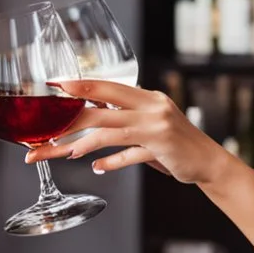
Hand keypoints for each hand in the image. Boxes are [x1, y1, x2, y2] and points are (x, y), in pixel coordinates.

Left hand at [25, 79, 227, 184]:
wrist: (209, 161)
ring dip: (83, 143)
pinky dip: (111, 163)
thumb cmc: (175, 143)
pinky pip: (129, 155)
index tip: (54, 86)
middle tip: (44, 130)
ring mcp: (157, 127)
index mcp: (147, 96)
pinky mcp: (161, 148)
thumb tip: (91, 111)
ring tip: (63, 151)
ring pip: (110, 132)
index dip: (79, 85)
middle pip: (101, 108)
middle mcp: (151, 107)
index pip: (107, 85)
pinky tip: (97, 167)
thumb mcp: (151, 121)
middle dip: (69, 120)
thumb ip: (125, 115)